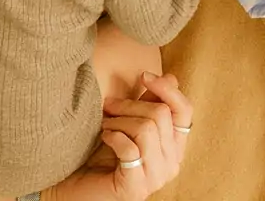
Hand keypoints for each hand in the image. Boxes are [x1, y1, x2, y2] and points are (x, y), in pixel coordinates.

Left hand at [48, 73, 192, 200]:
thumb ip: (149, 103)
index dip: (167, 89)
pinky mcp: (136, 188)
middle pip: (161, 115)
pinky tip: (105, 137)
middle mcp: (172, 163)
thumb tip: (171, 77)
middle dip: (130, 105)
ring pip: (147, 130)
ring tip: (106, 125)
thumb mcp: (130, 123)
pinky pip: (131, 149)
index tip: (144, 76)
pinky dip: (114, 137)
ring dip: (120, 121)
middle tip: (109, 106)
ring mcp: (156, 178)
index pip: (184, 111)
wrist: (79, 186)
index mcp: (175, 146)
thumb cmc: (104, 154)